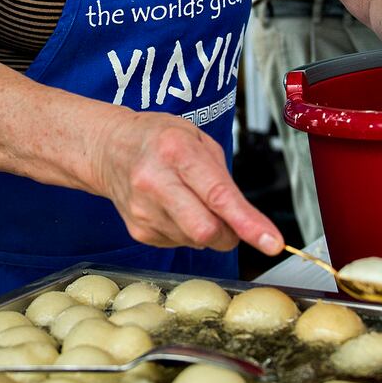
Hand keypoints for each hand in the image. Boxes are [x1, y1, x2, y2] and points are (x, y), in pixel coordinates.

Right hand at [96, 113, 283, 255]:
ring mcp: (143, 209)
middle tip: (231, 221)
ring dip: (206, 231)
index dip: (248, 223)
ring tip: (191, 201)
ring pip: (195, 240)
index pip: (218, 195)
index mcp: (176, 151)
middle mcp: (155, 181)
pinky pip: (179, 243)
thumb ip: (223, 179)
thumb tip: (246, 222)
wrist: (109, 148)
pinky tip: (174, 209)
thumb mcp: (197, 140)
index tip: (271, 242)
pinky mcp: (138, 230)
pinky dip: (187, 232)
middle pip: (206, 230)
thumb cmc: (159, 140)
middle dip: (229, 234)